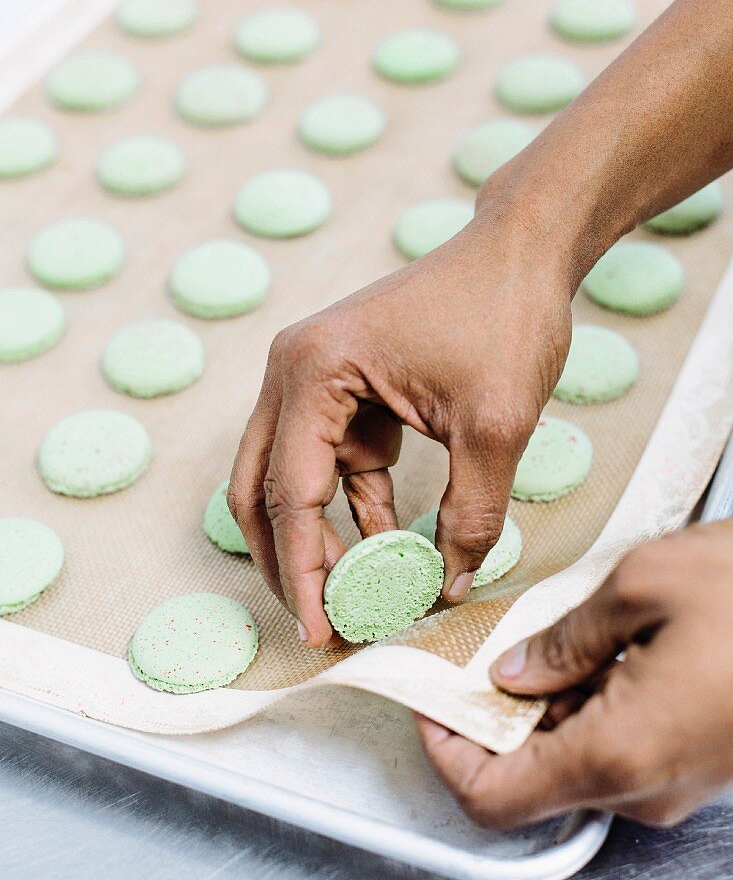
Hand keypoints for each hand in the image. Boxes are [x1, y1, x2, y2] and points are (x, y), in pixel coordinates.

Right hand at [228, 189, 574, 646]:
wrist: (524, 249)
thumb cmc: (504, 314)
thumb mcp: (494, 426)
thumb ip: (471, 514)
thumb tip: (449, 585)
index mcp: (313, 372)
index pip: (290, 495)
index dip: (303, 572)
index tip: (318, 630)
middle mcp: (294, 373)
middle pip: (262, 490)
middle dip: (289, 561)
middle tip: (321, 621)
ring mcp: (315, 379)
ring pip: (293, 480)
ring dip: (321, 539)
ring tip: (356, 595)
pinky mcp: (345, 389)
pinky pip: (335, 463)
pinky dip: (354, 508)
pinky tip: (384, 545)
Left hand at [417, 520, 732, 828]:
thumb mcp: (647, 585)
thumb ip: (565, 638)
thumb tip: (514, 671)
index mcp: (618, 753)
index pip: (490, 797)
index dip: (441, 752)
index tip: (423, 699)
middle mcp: (644, 786)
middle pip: (526, 779)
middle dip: (486, 717)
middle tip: (467, 651)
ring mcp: (674, 782)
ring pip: (570, 760)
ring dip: (537, 706)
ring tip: (531, 636)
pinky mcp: (696, 762)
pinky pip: (615, 747)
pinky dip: (582, 705)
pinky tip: (588, 647)